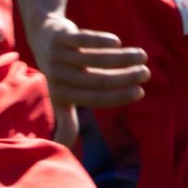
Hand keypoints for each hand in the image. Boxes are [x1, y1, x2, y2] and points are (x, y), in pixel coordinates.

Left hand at [25, 15, 145, 144]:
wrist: (41, 38)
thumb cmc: (60, 73)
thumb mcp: (60, 98)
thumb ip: (67, 121)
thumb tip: (66, 149)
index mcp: (60, 95)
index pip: (95, 99)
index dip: (119, 96)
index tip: (140, 92)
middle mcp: (57, 77)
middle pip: (99, 79)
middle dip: (127, 77)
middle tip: (146, 73)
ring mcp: (57, 56)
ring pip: (96, 58)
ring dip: (124, 57)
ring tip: (142, 55)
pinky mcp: (60, 37)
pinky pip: (85, 39)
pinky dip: (104, 41)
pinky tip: (118, 42)